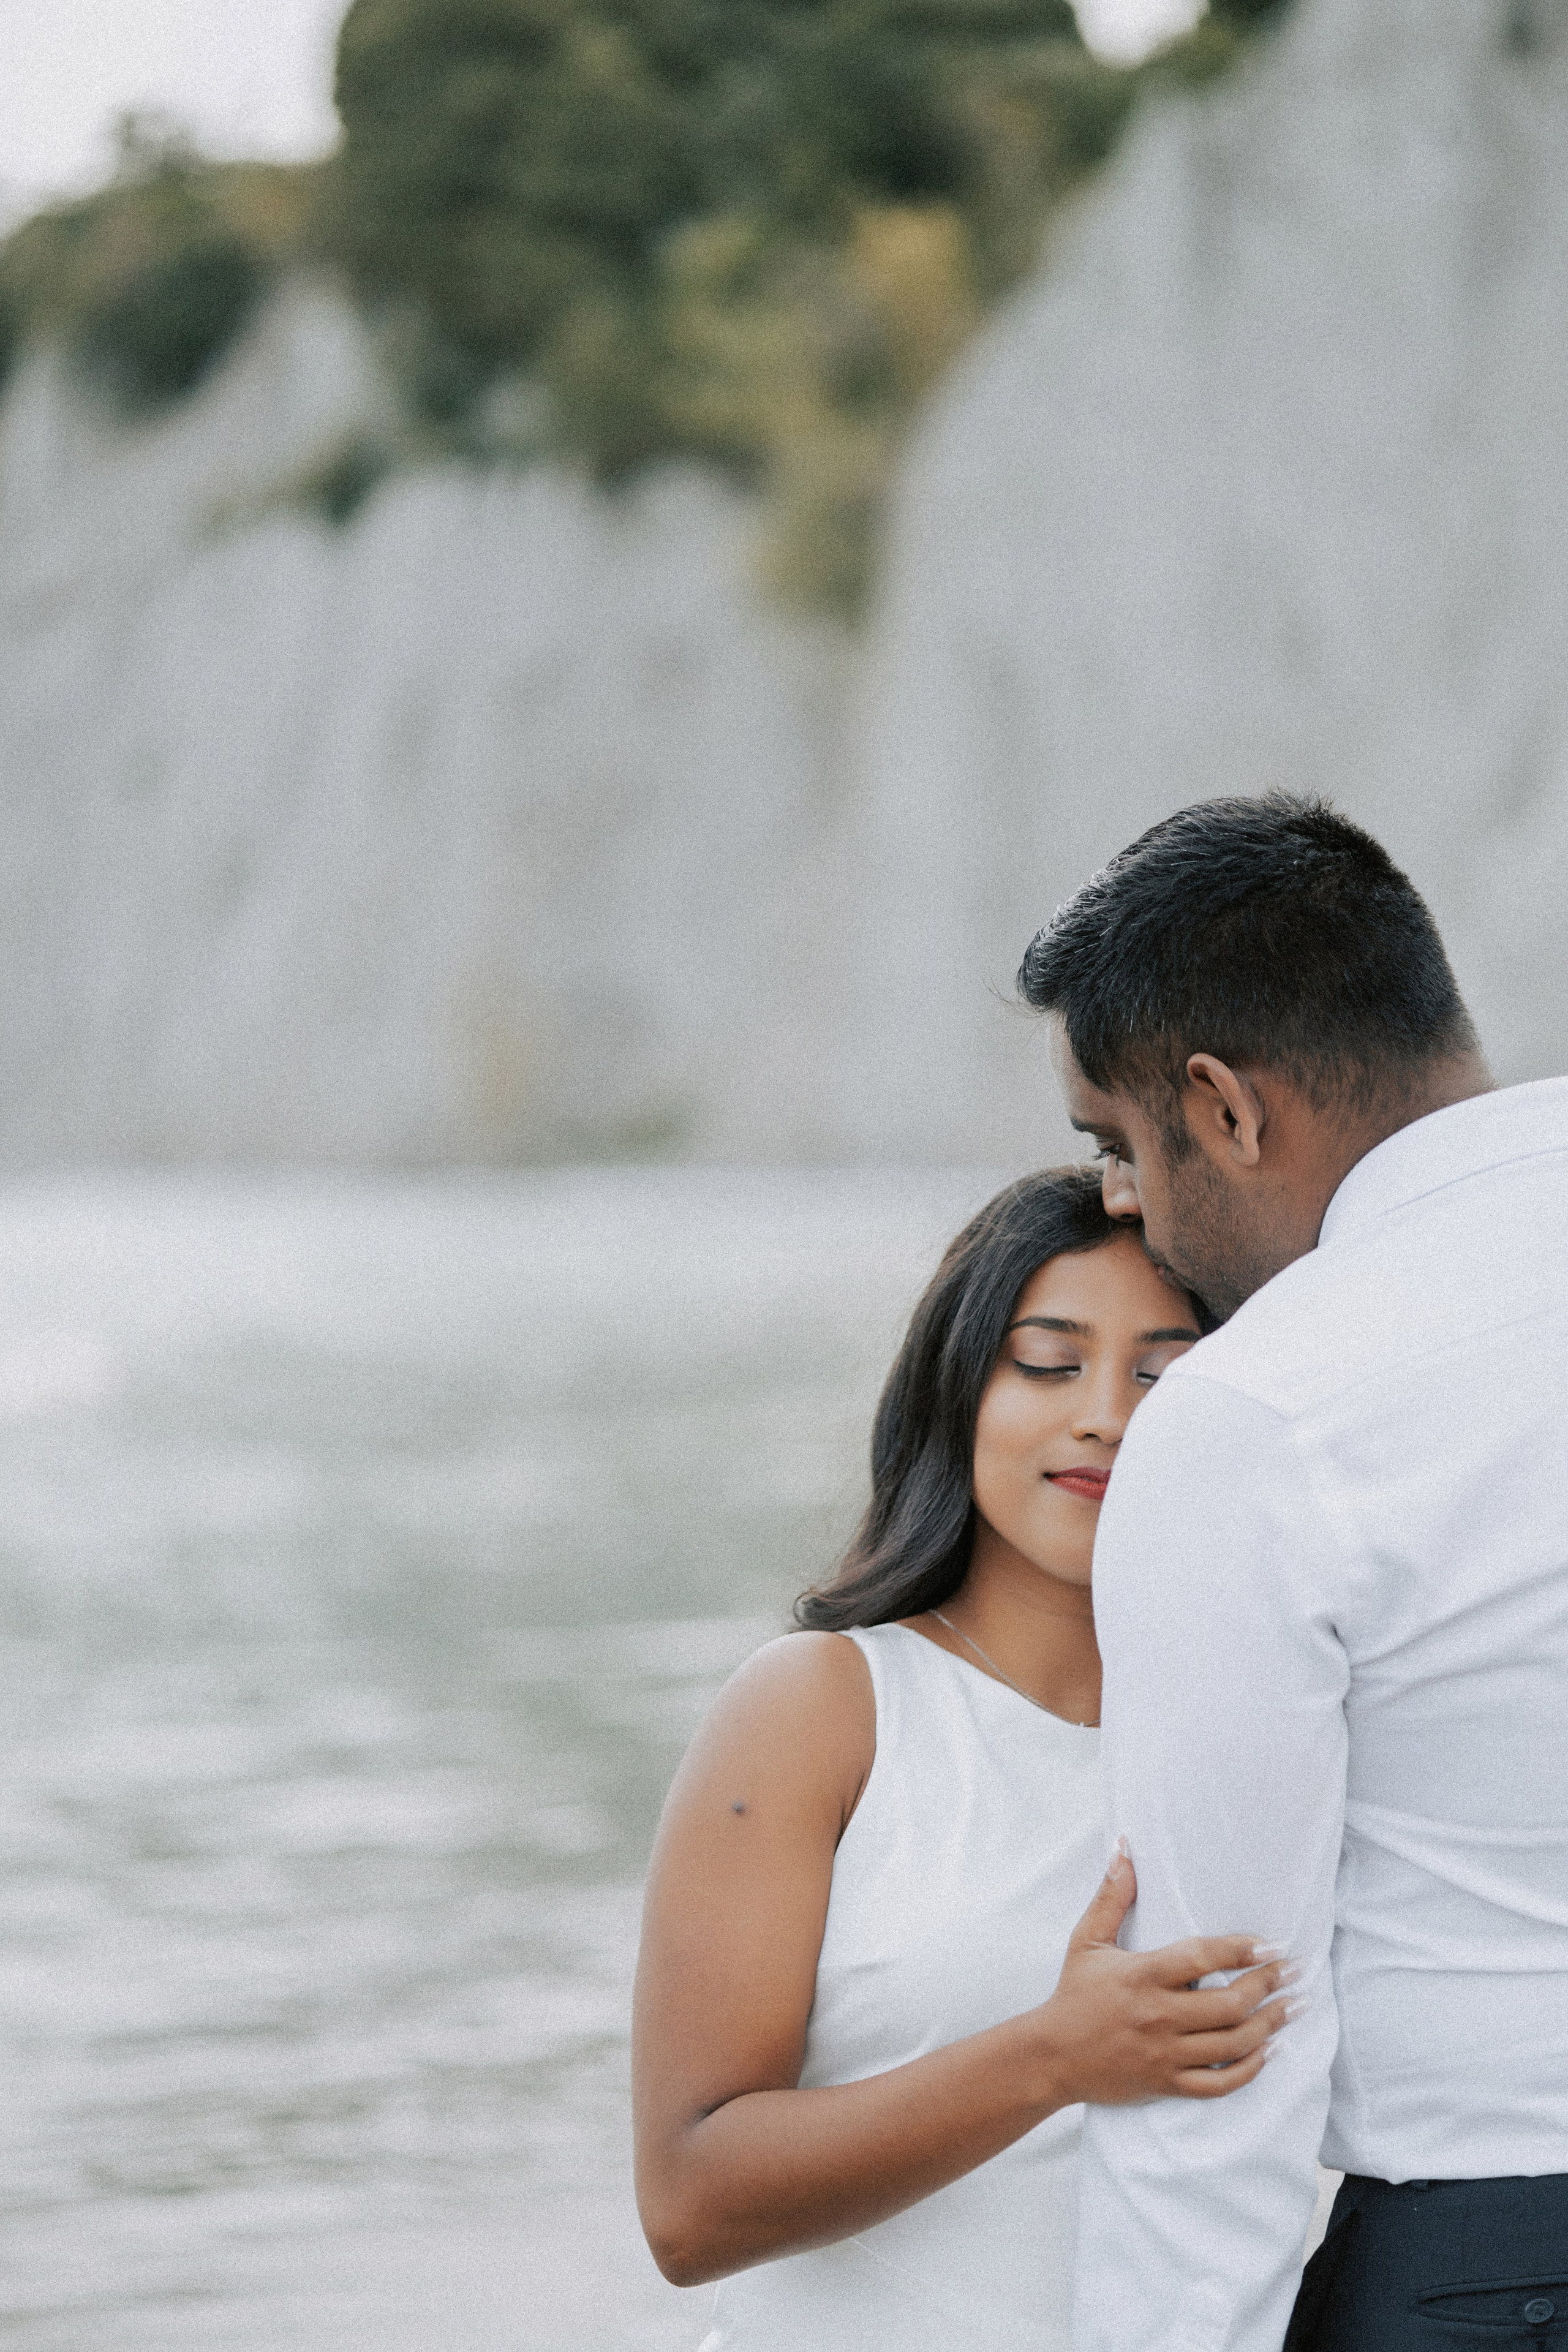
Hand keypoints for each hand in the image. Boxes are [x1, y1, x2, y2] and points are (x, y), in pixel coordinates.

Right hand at [1038, 1845, 1296, 2104]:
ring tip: (1295, 2006)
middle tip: (1297, 1972)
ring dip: (1271, 2025)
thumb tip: (1124, 1847)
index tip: (1273, 1944)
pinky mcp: (1167, 2084)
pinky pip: (1219, 2084)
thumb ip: (1112, 1895)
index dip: (1242, 1949)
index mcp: (1142, 1976)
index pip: (1202, 1958)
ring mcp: (1165, 2054)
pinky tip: (1270, 2050)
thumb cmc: (1074, 1993)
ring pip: (1232, 2044)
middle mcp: (1158, 2016)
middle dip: (1269, 1986)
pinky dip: (1250, 2069)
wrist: (1052, 2056)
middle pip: (1228, 2004)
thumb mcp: (1087, 1940)